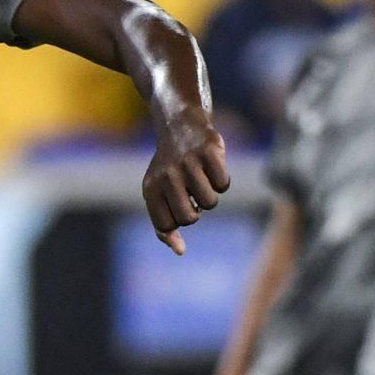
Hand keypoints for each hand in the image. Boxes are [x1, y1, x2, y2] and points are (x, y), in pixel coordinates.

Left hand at [141, 112, 229, 254]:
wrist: (180, 124)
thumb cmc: (169, 168)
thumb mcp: (157, 195)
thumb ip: (163, 226)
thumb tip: (179, 251)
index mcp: (150, 188)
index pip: (166, 226)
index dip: (178, 219)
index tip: (180, 204)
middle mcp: (166, 175)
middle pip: (189, 218)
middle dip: (196, 211)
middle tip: (192, 194)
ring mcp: (187, 163)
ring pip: (209, 202)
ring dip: (210, 196)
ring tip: (202, 179)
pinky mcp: (208, 151)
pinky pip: (223, 185)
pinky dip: (222, 181)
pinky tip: (213, 168)